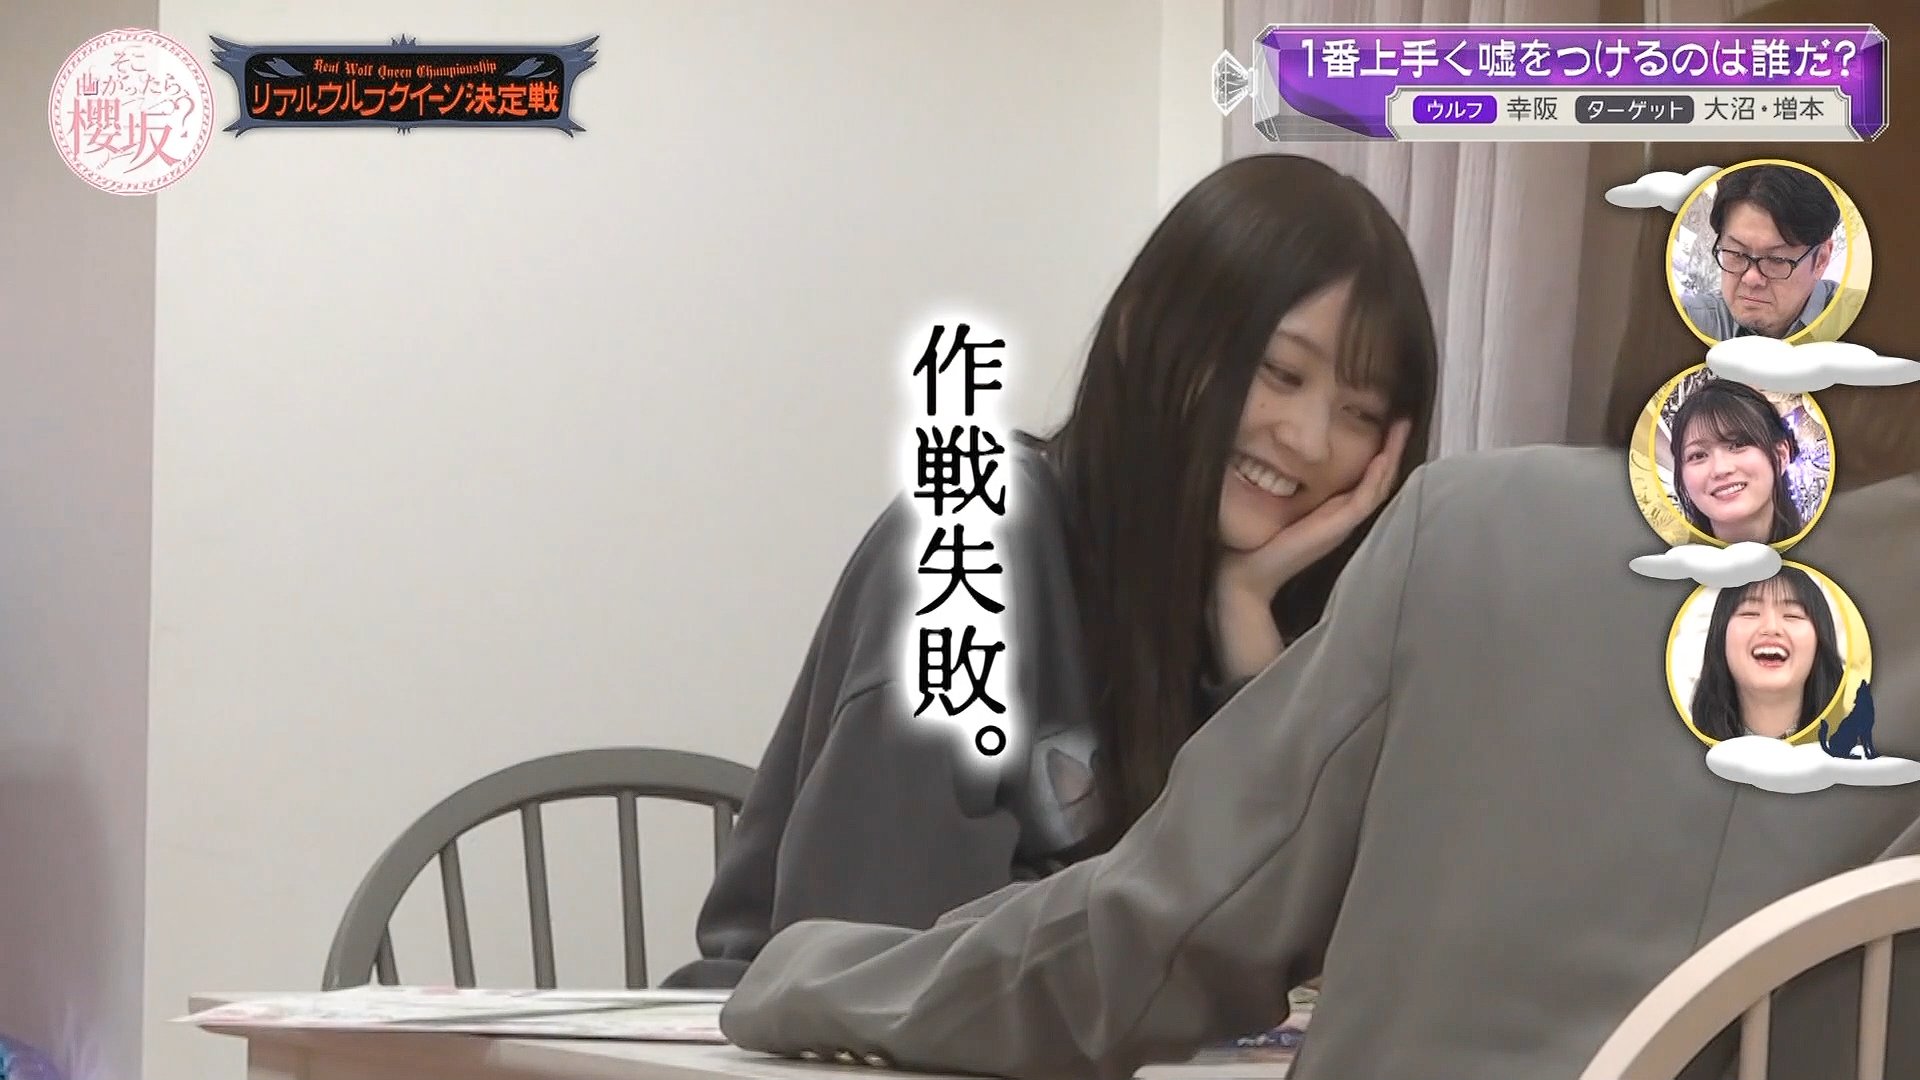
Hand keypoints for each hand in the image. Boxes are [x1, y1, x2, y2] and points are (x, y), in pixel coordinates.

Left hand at [1210, 420, 1412, 681]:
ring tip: (1402, 429)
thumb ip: (1291, 484)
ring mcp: (1344, 521)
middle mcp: (1344, 514)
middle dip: (1393, 448)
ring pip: (1379, 485)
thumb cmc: (1263, 539)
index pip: (1367, 476)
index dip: (1380, 450)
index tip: (1388, 422)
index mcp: (1335, 508)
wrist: (1253, 572)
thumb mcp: (1281, 504)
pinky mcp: (1339, 527)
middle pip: (1380, 477)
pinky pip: (1364, 499)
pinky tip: (1382, 458)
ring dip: (1391, 457)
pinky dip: (1376, 478)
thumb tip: (1284, 456)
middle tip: (1405, 419)